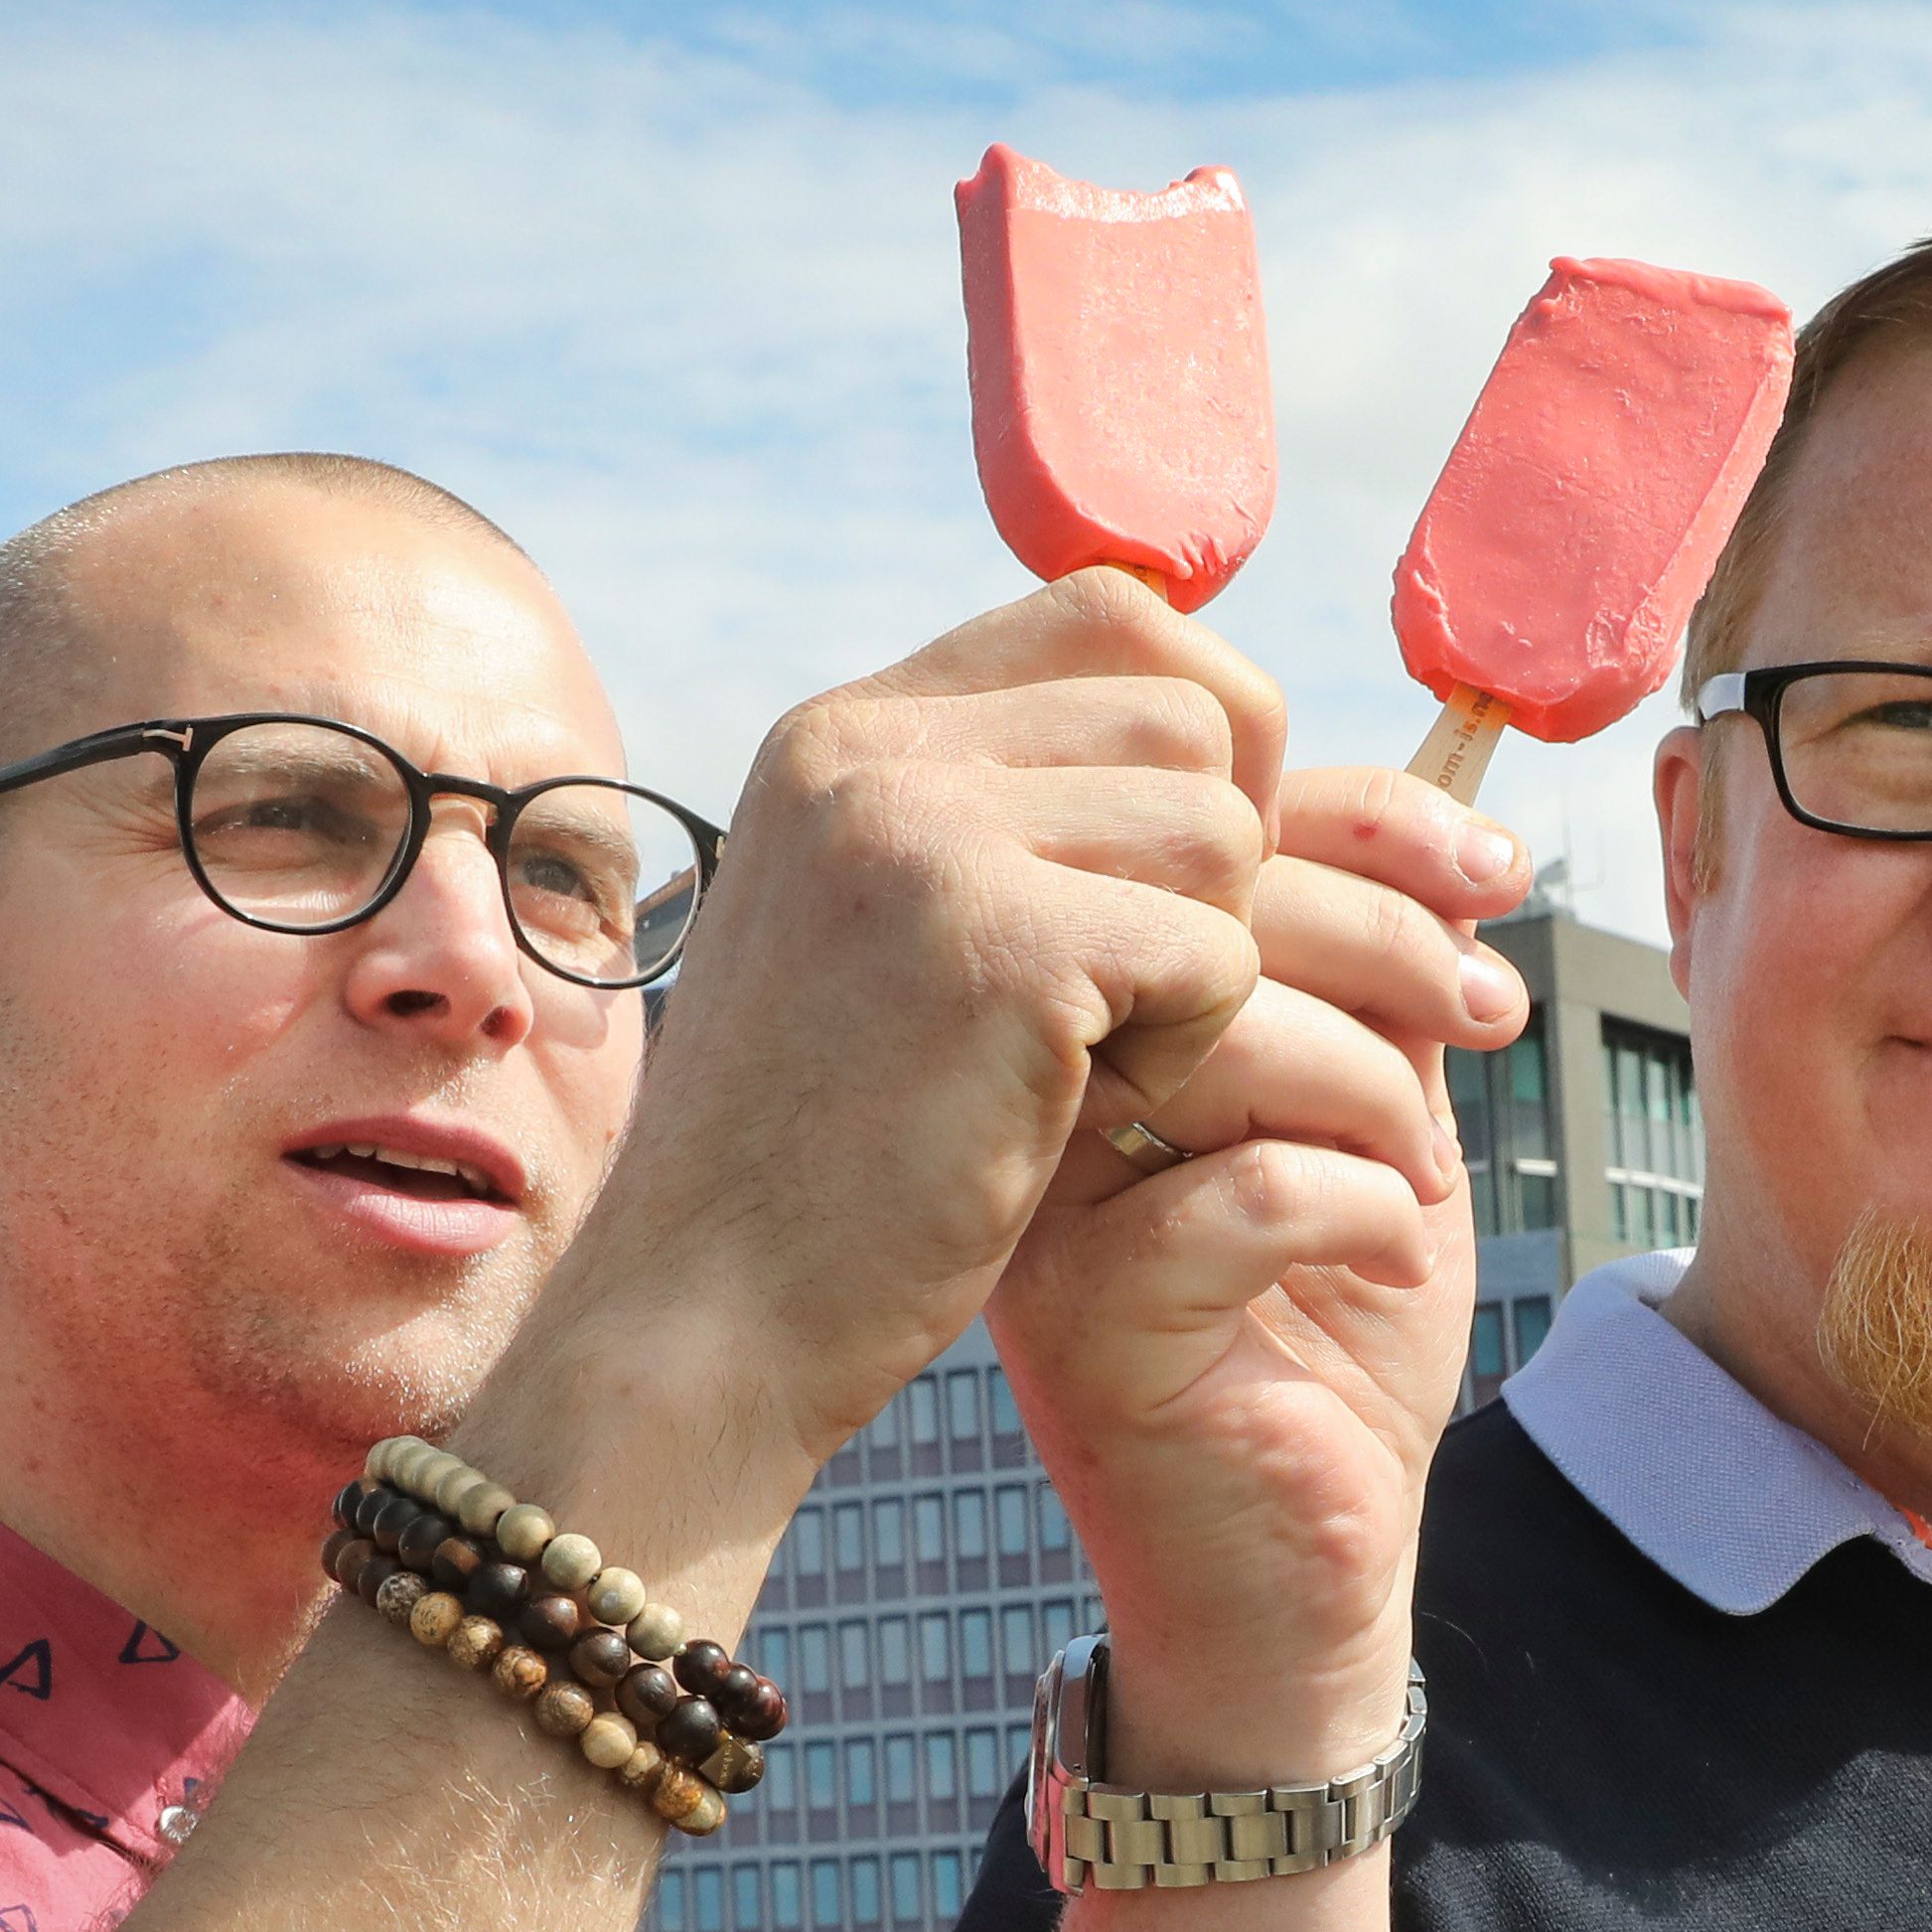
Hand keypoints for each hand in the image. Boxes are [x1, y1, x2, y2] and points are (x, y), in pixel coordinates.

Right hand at [514, 571, 1287, 1489]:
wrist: (707, 1319)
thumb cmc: (820, 1157)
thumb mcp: (877, 936)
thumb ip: (989, 818)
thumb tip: (1210, 727)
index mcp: (845, 733)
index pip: (1113, 613)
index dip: (1202, 727)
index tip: (1180, 867)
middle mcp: (877, 752)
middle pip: (1196, 714)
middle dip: (1217, 862)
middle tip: (1141, 991)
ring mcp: (929, 839)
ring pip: (1223, 828)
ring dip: (1204, 959)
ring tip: (1095, 1056)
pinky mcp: (1000, 949)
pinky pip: (1217, 949)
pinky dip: (1190, 1045)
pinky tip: (1087, 1106)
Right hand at [997, 765, 1525, 1774]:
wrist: (1283, 1576)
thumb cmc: (1321, 1339)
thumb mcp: (1361, 1113)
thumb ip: (1370, 978)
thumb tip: (1455, 825)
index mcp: (1077, 1007)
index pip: (1190, 834)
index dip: (1358, 819)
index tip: (1493, 869)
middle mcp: (1026, 1092)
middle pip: (1197, 911)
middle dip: (1390, 937)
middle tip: (1483, 1008)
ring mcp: (1039, 1213)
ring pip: (1212, 1035)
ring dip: (1372, 1081)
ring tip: (1419, 1163)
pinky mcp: (1085, 1327)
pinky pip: (1245, 1194)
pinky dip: (1360, 1202)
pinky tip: (1386, 1241)